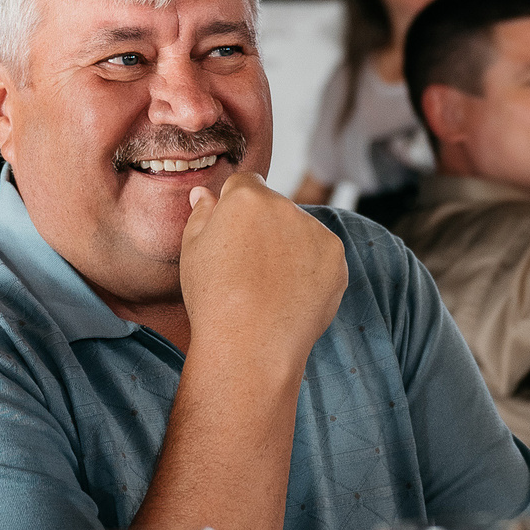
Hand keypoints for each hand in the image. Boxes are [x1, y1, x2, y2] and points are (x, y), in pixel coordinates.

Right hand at [179, 171, 347, 369]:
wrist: (250, 346)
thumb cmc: (212, 299)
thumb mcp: (193, 251)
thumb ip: (202, 214)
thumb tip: (205, 194)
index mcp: (247, 198)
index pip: (245, 183)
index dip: (235, 208)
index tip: (232, 236)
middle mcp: (286, 206)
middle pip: (274, 207)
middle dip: (264, 227)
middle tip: (248, 268)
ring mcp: (315, 232)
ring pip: (300, 230)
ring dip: (289, 246)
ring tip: (269, 286)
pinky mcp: (336, 258)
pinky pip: (321, 254)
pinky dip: (310, 269)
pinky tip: (290, 293)